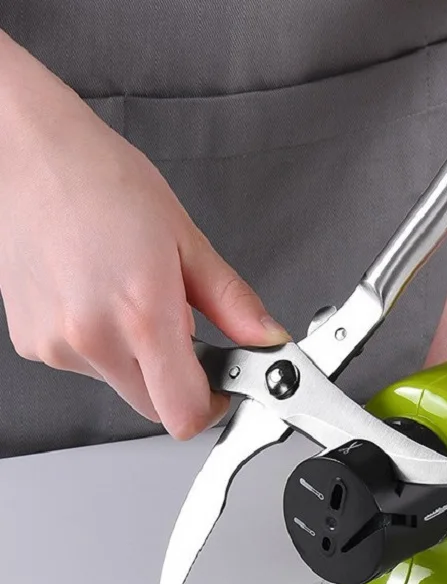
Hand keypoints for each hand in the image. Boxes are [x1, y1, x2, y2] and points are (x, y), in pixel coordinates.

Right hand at [0, 37, 288, 438]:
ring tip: (131, 296)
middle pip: (154, 406)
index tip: (220, 384)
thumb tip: (265, 337)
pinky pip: (87, 366)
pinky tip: (100, 298)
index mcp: (140, 315)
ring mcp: (55, 346)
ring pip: (121, 385)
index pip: (183, 413)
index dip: (210, 406)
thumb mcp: (185, 238)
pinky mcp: (31, 343)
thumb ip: (232, 301)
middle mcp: (92, 339)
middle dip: (177, 380)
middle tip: (180, 327)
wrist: (25, 153)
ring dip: (139, 359)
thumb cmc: (100, 181)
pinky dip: (104, 346)